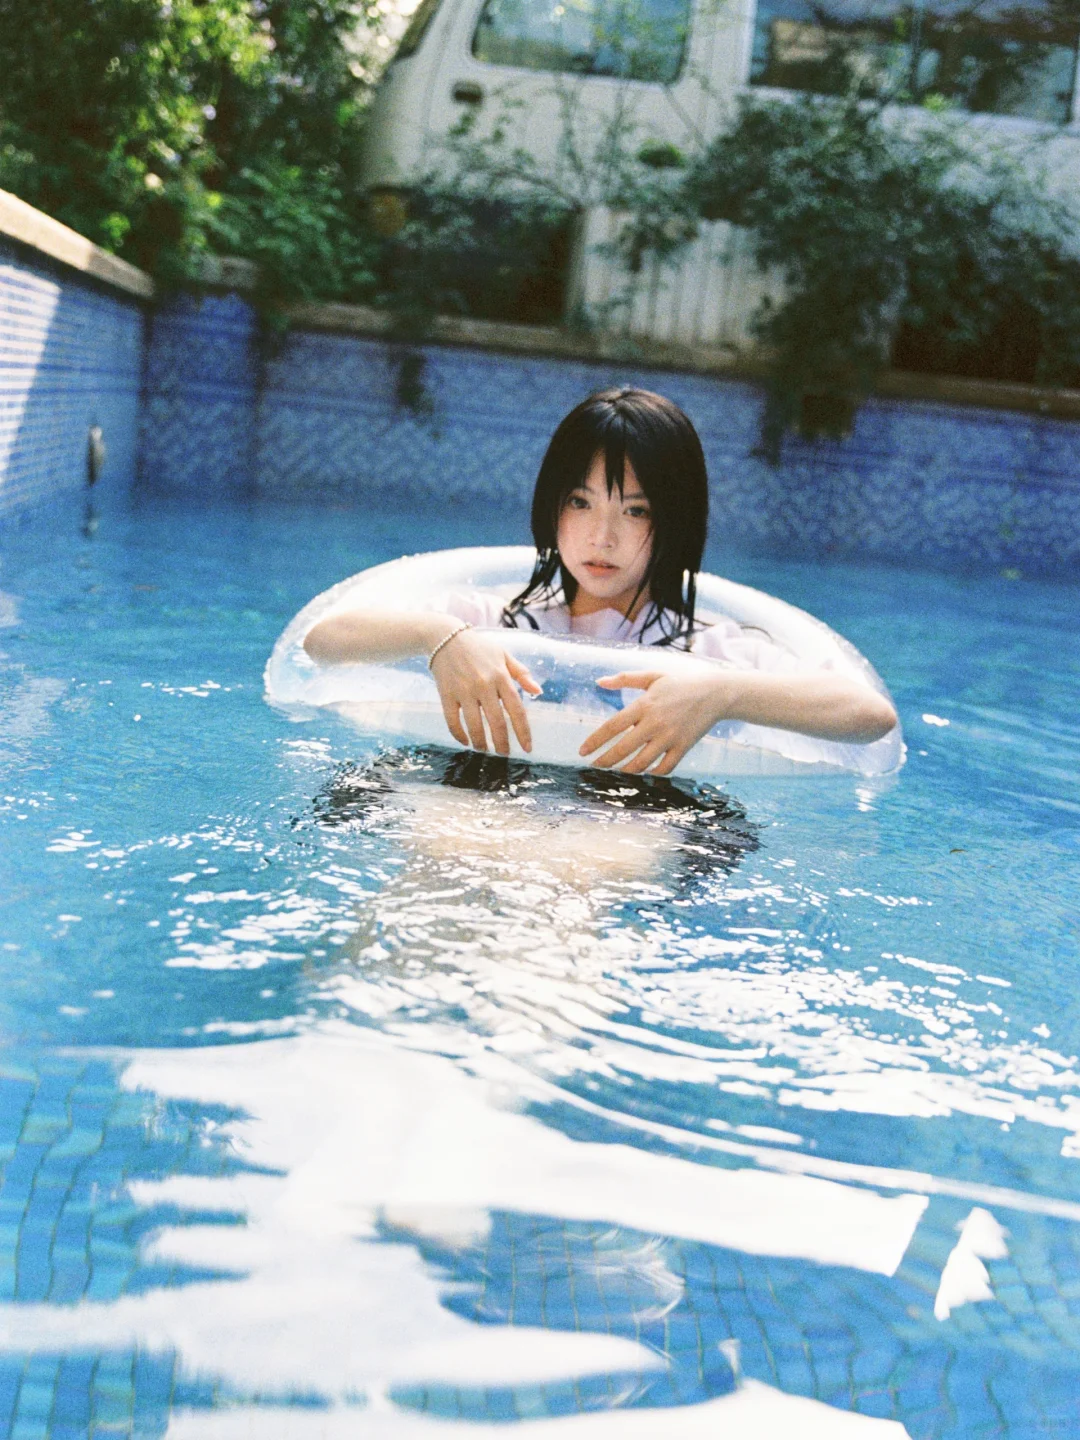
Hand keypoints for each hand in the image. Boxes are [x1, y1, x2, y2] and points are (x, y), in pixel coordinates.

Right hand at [430, 628, 540, 754]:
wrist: (446, 638)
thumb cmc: (479, 648)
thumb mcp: (504, 655)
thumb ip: (522, 674)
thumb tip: (538, 692)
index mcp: (501, 676)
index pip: (516, 710)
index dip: (523, 732)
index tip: (527, 748)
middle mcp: (484, 685)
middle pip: (497, 722)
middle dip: (502, 744)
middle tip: (504, 754)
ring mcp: (464, 690)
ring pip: (475, 725)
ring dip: (481, 743)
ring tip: (484, 750)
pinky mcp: (446, 694)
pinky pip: (452, 721)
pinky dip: (459, 735)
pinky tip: (465, 742)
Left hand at [579, 668, 730, 774]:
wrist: (715, 693)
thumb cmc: (680, 683)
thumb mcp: (652, 676)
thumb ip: (624, 679)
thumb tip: (598, 682)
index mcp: (644, 705)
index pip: (612, 726)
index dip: (595, 740)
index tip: (582, 751)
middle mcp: (655, 723)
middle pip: (623, 749)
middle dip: (605, 761)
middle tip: (594, 766)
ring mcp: (670, 737)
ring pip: (642, 763)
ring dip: (625, 770)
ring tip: (617, 770)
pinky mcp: (684, 747)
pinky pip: (664, 767)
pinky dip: (652, 773)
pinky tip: (644, 771)